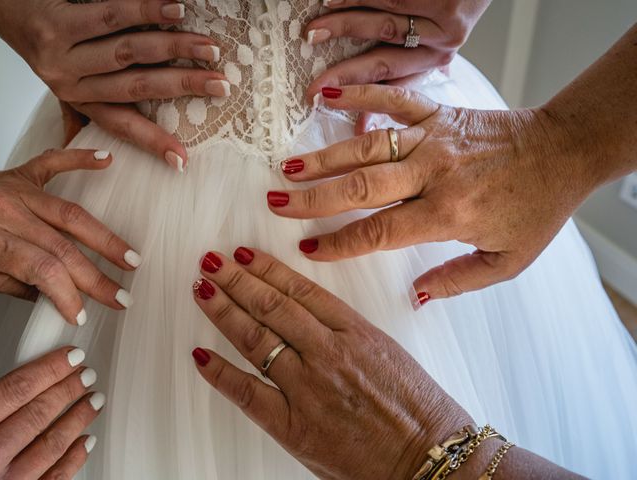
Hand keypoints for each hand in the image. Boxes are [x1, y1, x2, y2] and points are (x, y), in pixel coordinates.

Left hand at [0, 0, 227, 169]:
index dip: (153, 143)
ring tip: (209, 47)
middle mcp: (72, 83)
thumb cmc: (49, 44)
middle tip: (221, 86)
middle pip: (138, 87)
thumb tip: (117, 146)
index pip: (123, 126)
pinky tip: (176, 9)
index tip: (182, 160)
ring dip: (175, 48)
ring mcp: (64, 53)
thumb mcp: (69, 80)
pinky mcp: (58, 23)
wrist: (6, 10)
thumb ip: (95, 101)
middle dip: (185, 86)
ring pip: (130, 51)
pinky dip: (147, 11)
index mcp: (81, 101)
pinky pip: (111, 15)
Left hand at [0, 149, 139, 323]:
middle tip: (120, 295)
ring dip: (105, 238)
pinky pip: (52, 162)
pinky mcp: (19, 175)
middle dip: (96, 277)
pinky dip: (80, 158)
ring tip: (130, 257)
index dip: (68, 296)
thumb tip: (56, 298)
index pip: (45, 272)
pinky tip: (106, 161)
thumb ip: (18, 285)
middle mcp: (8, 213)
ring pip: (71, 214)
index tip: (82, 315)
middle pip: (63, 248)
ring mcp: (16, 190)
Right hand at [0, 346, 104, 478]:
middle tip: (86, 375)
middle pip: (37, 414)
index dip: (49, 370)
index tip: (71, 357)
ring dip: (77, 419)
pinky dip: (74, 458)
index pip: (16, 389)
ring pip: (51, 444)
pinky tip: (85, 441)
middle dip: (67, 390)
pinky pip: (55, 479)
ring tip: (93, 401)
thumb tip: (22, 379)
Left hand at [190, 247, 473, 478]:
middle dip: (236, 279)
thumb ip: (347, 333)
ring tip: (203, 289)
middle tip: (213, 262)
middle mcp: (328, 352)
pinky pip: (247, 392)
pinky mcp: (294, 425)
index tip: (245, 254)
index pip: (299, 289)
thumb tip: (310, 319)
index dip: (267, 268)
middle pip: (272, 305)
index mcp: (355, 331)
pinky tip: (200, 354)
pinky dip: (219, 372)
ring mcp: (308, 387)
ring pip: (255, 338)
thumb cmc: (418, 410)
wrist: (429, 458)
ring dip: (223, 310)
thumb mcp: (387, 352)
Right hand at [269, 85, 590, 304]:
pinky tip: (327, 96)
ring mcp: (434, 139)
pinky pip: (395, 101)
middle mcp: (434, 174)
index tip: (307, 248)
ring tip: (288, 168)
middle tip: (277, 204)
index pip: (378, 232)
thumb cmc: (536, 208)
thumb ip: (459, 279)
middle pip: (361, 188)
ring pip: (368, 148)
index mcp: (447, 214)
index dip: (339, 242)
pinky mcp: (439, 113)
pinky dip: (361, 97)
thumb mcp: (507, 261)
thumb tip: (416, 294)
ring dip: (324, 158)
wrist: (564, 151)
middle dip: (314, 199)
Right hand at [304, 0, 489, 133]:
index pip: (398, 90)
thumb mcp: (441, 35)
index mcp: (436, 57)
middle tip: (316, 89)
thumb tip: (373, 108)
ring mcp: (438, 14)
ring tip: (313, 32)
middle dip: (344, 77)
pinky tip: (329, 0)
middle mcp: (439, 41)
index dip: (372, 110)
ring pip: (382, 25)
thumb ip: (409, 60)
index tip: (354, 131)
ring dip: (343, 28)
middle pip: (383, 63)